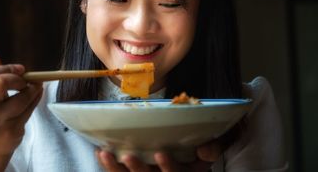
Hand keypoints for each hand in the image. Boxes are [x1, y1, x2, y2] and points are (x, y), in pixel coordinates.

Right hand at [0, 52, 42, 157]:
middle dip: (18, 78)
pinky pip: (30, 108)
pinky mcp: (12, 130)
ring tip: (35, 86)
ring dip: (33, 88)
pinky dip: (36, 97)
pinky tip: (37, 93)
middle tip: (25, 79)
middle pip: (1, 82)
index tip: (19, 69)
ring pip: (22, 97)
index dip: (8, 68)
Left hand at [96, 140, 220, 171]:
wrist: (192, 161)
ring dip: (117, 169)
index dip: (169, 168)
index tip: (161, 154)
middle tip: (128, 156)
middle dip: (139, 170)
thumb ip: (215, 148)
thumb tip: (205, 149)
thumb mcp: (212, 153)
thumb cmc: (200, 154)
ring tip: (105, 154)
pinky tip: (102, 155)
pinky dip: (111, 167)